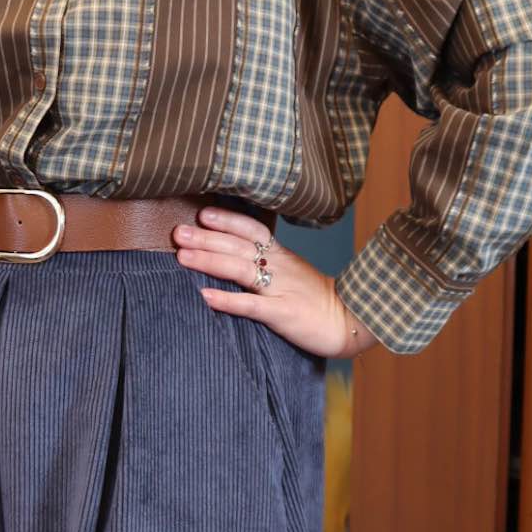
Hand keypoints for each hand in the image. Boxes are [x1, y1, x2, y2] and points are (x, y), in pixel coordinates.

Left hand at [172, 208, 377, 359]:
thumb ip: (269, 262)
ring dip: (209, 260)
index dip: (227, 220)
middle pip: (238, 245)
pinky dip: (228, 300)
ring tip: (182, 256)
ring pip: (240, 268)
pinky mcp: (283, 313)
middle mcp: (279, 267)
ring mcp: (281, 288)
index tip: (202, 213)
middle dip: (206, 237)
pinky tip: (206, 296)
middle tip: (178, 232)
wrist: (353, 319)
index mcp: (282, 256)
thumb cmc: (319, 299)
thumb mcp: (294, 272)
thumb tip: (236, 255)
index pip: (252, 229)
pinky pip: (252, 305)